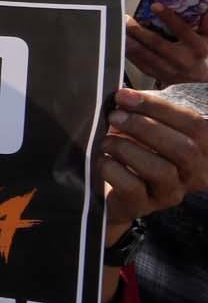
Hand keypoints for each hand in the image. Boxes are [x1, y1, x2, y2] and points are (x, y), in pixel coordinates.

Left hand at [99, 84, 207, 236]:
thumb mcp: (146, 124)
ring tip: (106, 141)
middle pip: (185, 149)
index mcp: (202, 148)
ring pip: (162, 170)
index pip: (196, 125)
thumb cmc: (135, 148)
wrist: (113, 189)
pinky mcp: (145, 206)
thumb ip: (145, 109)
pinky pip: (134, 188)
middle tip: (114, 117)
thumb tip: (125, 96)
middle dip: (145, 127)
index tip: (124, 96)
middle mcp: (194, 173)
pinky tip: (103, 160)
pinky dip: (113, 170)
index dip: (160, 107)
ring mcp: (172, 192)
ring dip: (128, 148)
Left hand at [124, 6, 207, 87]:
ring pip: (144, 55)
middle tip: (126, 18)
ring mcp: (168, 70)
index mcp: (197, 47)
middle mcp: (182, 59)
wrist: (204, 86)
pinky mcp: (158, 76)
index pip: (182, 30)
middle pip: (156, 43)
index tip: (155, 5)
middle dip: (139, 30)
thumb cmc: (205, 58)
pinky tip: (120, 44)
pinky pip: (140, 64)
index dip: (169, 17)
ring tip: (118, 29)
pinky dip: (129, 54)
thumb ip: (206, 24)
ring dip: (129, 42)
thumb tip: (202, 7)